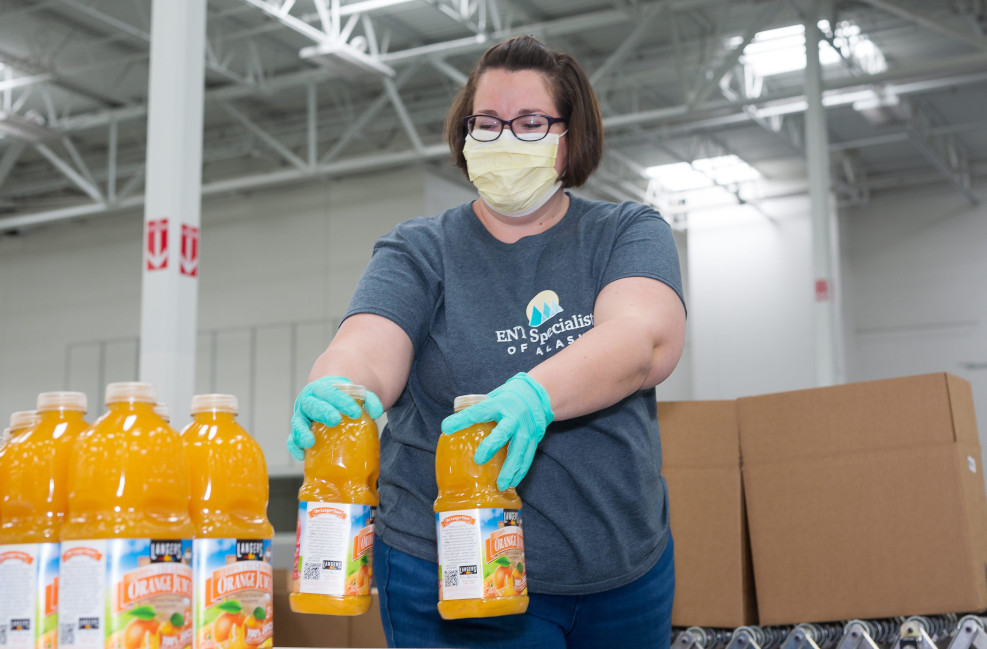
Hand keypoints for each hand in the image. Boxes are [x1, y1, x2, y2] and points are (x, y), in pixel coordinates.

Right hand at [288, 376, 383, 460]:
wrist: (326, 398)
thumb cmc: (341, 398)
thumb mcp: (355, 395)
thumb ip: (368, 400)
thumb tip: (376, 413)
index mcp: (322, 389)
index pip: (330, 392)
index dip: (342, 401)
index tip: (355, 412)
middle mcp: (308, 401)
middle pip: (312, 405)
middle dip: (323, 412)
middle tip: (335, 420)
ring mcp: (301, 416)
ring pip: (297, 423)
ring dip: (302, 432)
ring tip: (310, 443)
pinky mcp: (298, 431)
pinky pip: (292, 439)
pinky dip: (294, 447)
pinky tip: (302, 455)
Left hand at [440, 372, 553, 489]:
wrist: (537, 395)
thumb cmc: (507, 399)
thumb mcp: (492, 398)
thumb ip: (476, 412)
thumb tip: (450, 428)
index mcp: (499, 404)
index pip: (478, 411)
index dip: (462, 419)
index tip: (446, 427)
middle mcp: (513, 417)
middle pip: (502, 433)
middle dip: (491, 447)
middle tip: (478, 460)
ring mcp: (526, 429)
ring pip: (518, 451)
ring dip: (509, 469)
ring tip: (501, 485)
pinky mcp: (534, 439)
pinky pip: (527, 458)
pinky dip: (520, 472)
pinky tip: (512, 483)